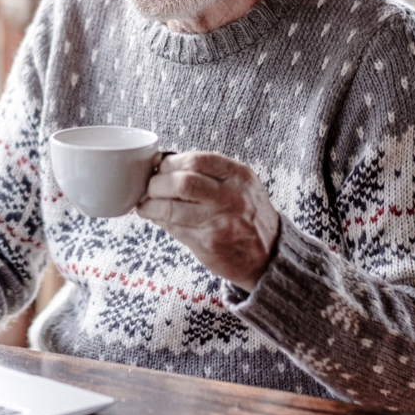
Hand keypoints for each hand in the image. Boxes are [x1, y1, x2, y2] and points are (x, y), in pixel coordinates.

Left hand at [137, 152, 280, 290]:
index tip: (160, 167)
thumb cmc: (247, 213)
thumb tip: (163, 163)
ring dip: (151, 205)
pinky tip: (155, 216)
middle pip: (182, 183)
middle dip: (157, 183)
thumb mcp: (240, 184)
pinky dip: (158, 220)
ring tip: (146, 205)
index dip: (170, 163)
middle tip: (150, 187)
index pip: (196, 160)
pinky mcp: (208, 244)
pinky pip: (173, 228)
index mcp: (238, 175)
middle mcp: (231, 197)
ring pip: (171, 208)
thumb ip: (210, 172)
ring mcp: (220, 222)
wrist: (268, 253)